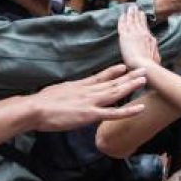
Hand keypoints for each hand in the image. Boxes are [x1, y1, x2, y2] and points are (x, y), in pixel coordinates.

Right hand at [29, 65, 146, 130]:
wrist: (35, 109)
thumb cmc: (41, 103)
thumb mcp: (57, 91)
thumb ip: (67, 92)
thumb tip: (68, 93)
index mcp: (79, 85)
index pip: (100, 77)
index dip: (113, 71)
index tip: (124, 66)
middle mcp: (88, 91)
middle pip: (112, 82)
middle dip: (129, 75)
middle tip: (143, 68)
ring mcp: (91, 102)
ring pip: (116, 92)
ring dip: (131, 85)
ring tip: (145, 79)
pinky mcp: (90, 114)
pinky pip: (114, 113)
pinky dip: (128, 110)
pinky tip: (140, 108)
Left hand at [118, 6, 160, 68]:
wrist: (144, 65)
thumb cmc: (151, 65)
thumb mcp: (156, 56)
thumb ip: (154, 51)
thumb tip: (155, 52)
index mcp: (148, 37)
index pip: (144, 26)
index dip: (142, 19)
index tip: (141, 13)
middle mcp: (141, 33)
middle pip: (137, 21)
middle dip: (135, 13)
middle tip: (134, 7)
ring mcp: (133, 34)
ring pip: (130, 20)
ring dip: (129, 13)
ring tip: (129, 7)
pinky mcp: (125, 37)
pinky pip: (122, 25)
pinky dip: (122, 20)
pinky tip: (122, 15)